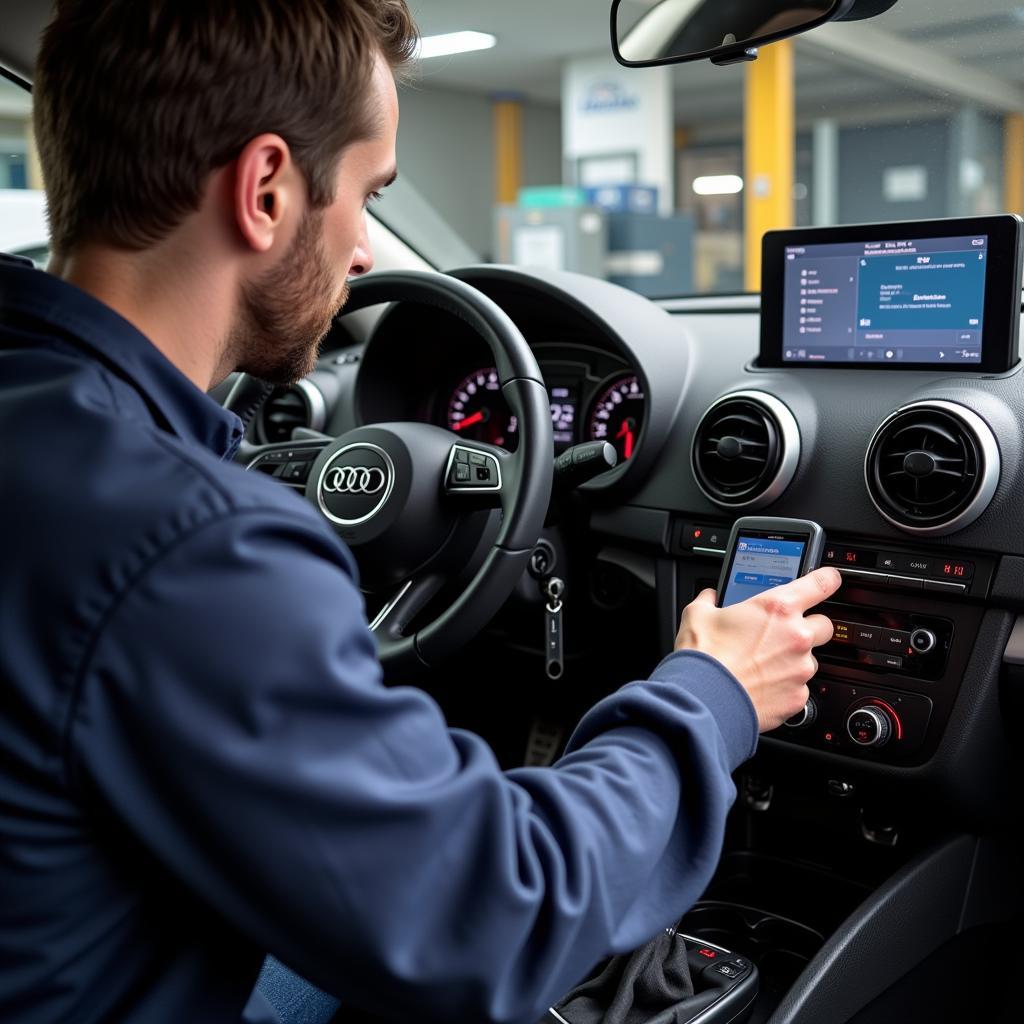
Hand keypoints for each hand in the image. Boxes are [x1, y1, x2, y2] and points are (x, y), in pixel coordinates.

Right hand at [674, 568, 840, 731]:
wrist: (703, 700)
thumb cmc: (704, 658)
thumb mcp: (697, 615)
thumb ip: (709, 600)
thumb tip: (709, 597)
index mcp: (777, 608)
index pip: (820, 583)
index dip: (827, 579)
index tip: (828, 580)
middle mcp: (797, 636)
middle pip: (824, 625)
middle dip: (808, 627)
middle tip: (782, 634)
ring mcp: (801, 668)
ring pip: (810, 659)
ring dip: (793, 660)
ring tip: (763, 666)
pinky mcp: (798, 697)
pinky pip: (799, 688)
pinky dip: (784, 687)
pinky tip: (761, 686)